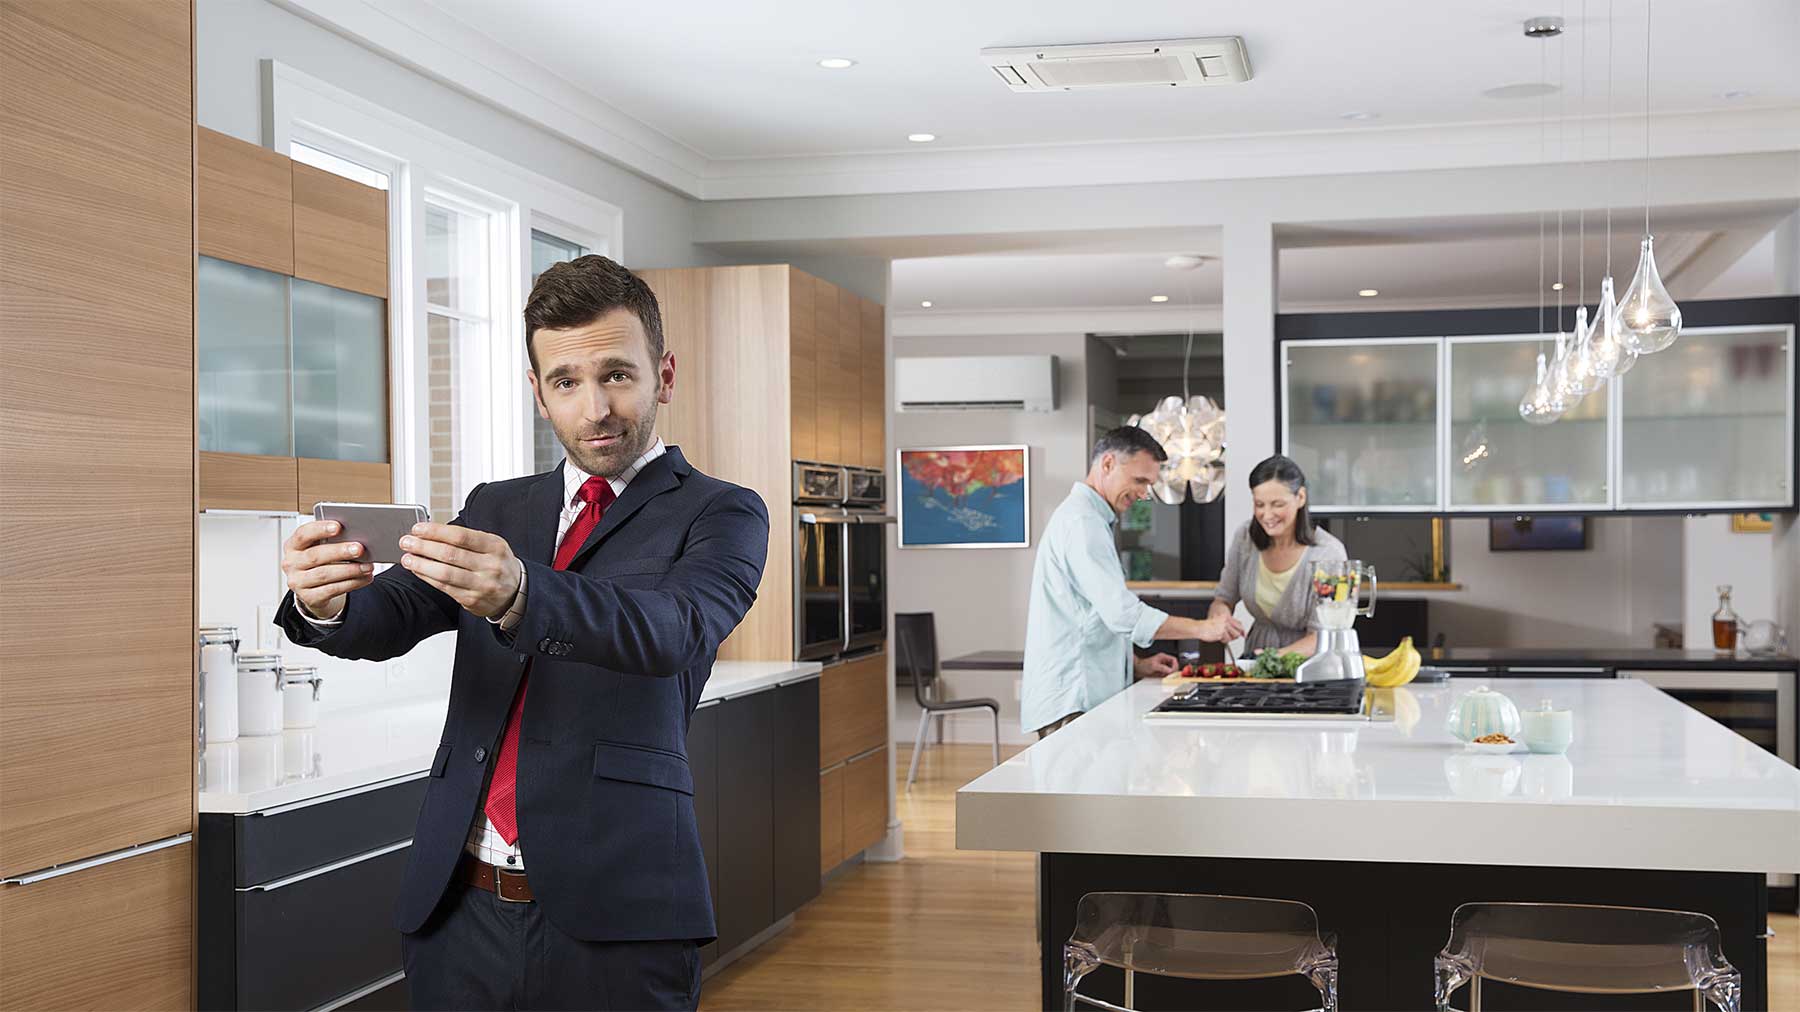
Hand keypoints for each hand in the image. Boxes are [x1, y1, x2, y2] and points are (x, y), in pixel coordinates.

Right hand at [281, 520, 373, 620]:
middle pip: (315, 555)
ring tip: (367, 566)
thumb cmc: (320, 561)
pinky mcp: (309, 597)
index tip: (338, 526)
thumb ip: (332, 540)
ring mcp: (298, 582)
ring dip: (350, 570)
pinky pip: (332, 590)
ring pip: (325, 574)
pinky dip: (352, 583)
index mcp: (293, 546)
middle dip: (340, 552)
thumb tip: (357, 536)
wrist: (312, 588)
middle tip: (359, 549)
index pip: (303, 534)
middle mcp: (291, 564)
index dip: (320, 529)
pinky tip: (365, 578)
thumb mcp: (320, 547)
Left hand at [398, 523, 522, 618]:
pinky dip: (428, 578)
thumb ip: (466, 539)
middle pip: (450, 554)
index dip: (436, 531)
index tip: (418, 529)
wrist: (516, 591)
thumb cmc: (498, 563)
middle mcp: (490, 566)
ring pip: (445, 573)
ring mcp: (482, 585)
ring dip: (421, 565)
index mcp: (495, 546)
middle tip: (406, 542)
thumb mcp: (491, 545)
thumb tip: (432, 532)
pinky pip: (445, 588)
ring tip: (407, 558)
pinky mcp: (472, 600)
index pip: (460, 536)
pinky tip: (418, 571)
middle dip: (423, 547)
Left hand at [1134, 653, 1179, 678]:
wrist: (1137, 669)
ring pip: (1170, 670)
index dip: (1175, 665)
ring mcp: (1162, 666)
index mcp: (1163, 657)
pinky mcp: (1160, 671)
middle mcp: (1163, 661)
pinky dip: (1166, 676)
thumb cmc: (1143, 665)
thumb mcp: (1154, 666)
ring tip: (1166, 676)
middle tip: (1171, 674)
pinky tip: (1163, 677)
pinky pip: (1166, 674)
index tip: (1173, 670)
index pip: (1174, 660)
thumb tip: (1170, 671)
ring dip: (1170, 674)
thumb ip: (1163, 668)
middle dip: (1173, 670)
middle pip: (1173, 665)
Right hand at [1197, 614, 1246, 642]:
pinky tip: (1219, 637)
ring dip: (1229, 638)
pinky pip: (1227, 639)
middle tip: (1231, 636)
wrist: (1199, 627)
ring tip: (1223, 636)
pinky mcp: (1221, 633)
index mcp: (1226, 617)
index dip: (1242, 630)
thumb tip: (1241, 632)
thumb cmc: (1208, 625)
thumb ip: (1231, 625)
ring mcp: (1223, 627)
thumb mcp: (1220, 621)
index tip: (1243, 634)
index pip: (1239, 624)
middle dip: (1235, 635)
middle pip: (1238, 631)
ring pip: (1234, 636)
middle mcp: (1226, 621)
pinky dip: (1224, 640)